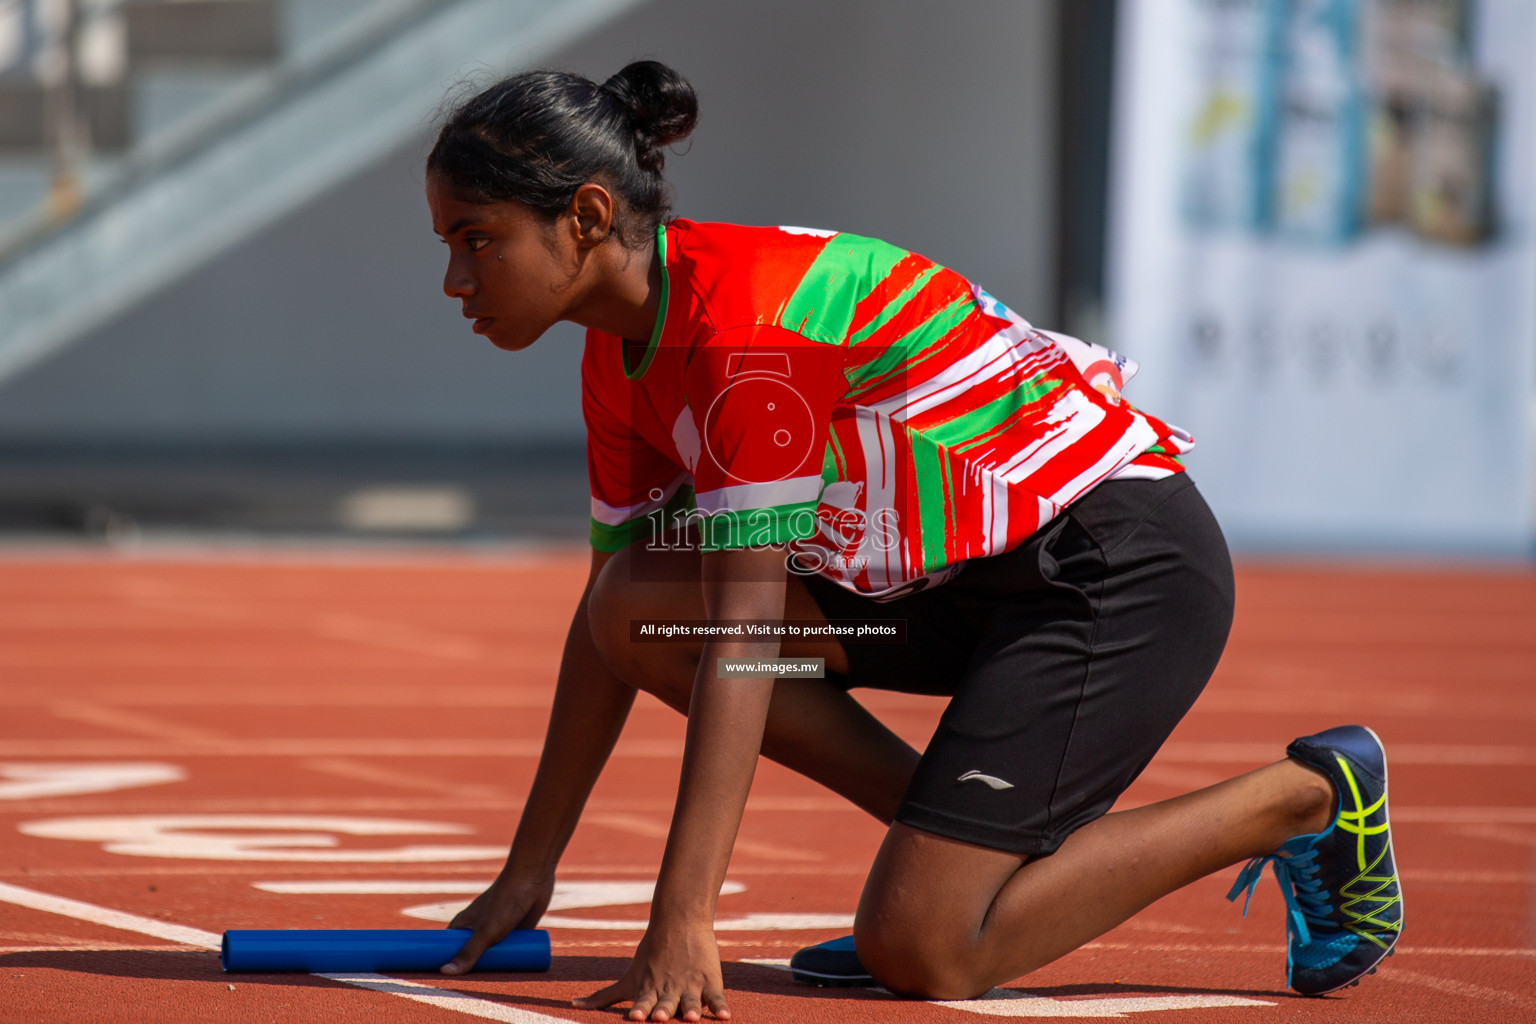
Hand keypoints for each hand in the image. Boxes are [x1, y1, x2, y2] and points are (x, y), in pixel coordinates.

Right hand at [440, 873, 554, 974]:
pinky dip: (511, 959)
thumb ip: (468, 952)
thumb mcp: (485, 931)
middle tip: (475, 989)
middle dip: (473, 970)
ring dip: (494, 965)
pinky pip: (511, 948)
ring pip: (493, 953)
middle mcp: (479, 927)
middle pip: (472, 954)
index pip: (448, 948)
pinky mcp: (517, 929)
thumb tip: (445, 973)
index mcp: (464, 924)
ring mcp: (498, 928)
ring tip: (496, 985)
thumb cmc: (505, 901)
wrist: (532, 877)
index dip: (445, 962)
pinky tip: (515, 973)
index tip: (443, 982)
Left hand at [574, 914, 729, 1021]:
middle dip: (663, 1011)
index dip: (639, 1010)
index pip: (642, 1003)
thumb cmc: (651, 953)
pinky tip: (725, 1016)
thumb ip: (602, 997)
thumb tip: (572, 1005)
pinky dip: (720, 1006)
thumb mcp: (628, 978)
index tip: (635, 1017)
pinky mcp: (709, 981)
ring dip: (691, 1010)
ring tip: (692, 1018)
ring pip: (691, 1001)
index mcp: (649, 989)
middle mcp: (669, 989)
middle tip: (660, 1017)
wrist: (680, 919)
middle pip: (666, 1003)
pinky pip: (716, 996)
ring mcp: (690, 985)